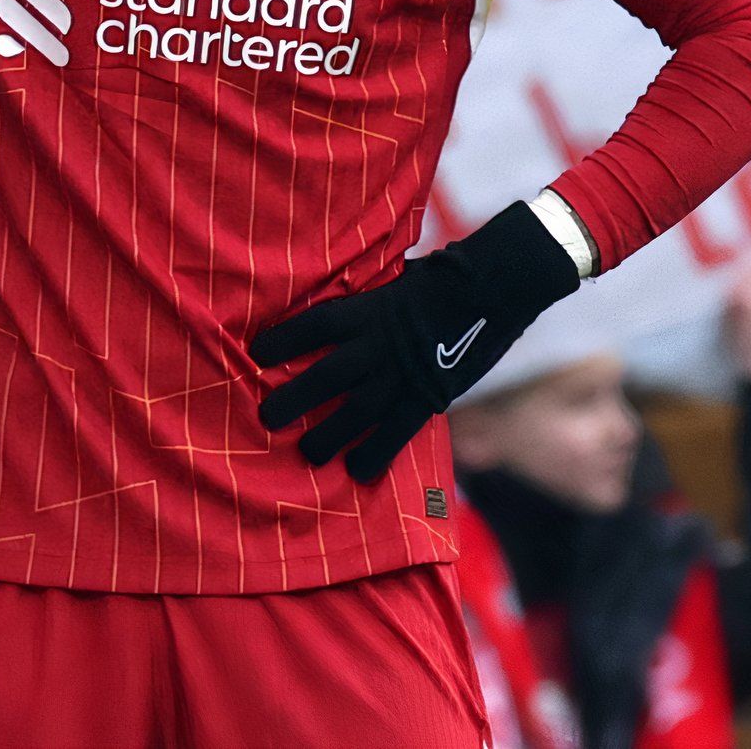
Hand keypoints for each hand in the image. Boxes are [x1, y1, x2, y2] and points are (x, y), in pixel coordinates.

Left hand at [251, 205, 581, 480]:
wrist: (494, 288)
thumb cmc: (441, 280)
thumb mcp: (395, 281)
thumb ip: (366, 300)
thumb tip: (338, 305)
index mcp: (367, 311)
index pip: (314, 326)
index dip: (284, 340)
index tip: (256, 353)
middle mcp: (378, 345)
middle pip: (325, 377)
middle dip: (293, 399)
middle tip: (267, 417)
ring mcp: (404, 374)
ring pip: (356, 412)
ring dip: (328, 436)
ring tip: (307, 453)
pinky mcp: (429, 396)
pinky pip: (397, 432)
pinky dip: (376, 453)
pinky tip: (357, 472)